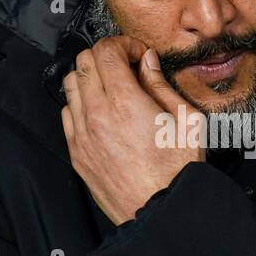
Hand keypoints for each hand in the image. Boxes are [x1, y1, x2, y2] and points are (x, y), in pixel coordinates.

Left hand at [61, 35, 206, 225]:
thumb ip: (162, 85)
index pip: (106, 50)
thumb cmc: (178, 171)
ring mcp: (82, 135)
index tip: (137, 54)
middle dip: (106, 56)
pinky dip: (81, 104)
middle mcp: (96, 115)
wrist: (161, 212)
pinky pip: (67, 114)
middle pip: (83, 61)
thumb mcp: (187, 120)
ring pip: (70, 84)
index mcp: (124, 102)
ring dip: (90, 77)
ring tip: (112, 88)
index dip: (123, 44)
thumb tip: (148, 62)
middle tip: (126, 67)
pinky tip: (102, 112)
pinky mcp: (77, 152)